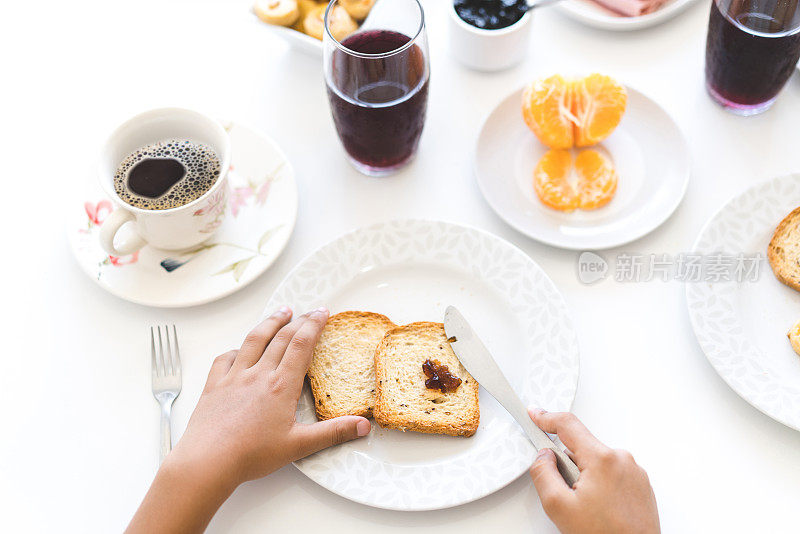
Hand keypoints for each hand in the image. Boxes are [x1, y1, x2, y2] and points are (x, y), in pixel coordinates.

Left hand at [170, 306, 370, 484]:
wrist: (208, 460)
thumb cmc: (251, 454)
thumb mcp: (299, 446)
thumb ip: (333, 433)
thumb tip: (363, 426)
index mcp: (281, 386)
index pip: (301, 345)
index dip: (314, 325)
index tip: (322, 313)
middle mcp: (258, 374)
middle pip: (281, 338)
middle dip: (298, 321)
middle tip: (310, 311)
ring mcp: (234, 376)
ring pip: (254, 340)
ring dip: (270, 323)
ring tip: (281, 312)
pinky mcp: (214, 385)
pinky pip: (225, 358)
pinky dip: (236, 349)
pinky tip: (239, 349)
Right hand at [529, 409, 659, 533]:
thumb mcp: (559, 506)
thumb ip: (544, 474)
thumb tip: (543, 457)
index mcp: (602, 459)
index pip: (568, 425)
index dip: (546, 418)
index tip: (535, 415)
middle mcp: (622, 459)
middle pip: (582, 447)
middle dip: (568, 463)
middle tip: (566, 492)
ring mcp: (634, 472)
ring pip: (597, 461)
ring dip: (585, 476)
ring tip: (588, 507)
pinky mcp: (640, 484)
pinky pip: (612, 473)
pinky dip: (601, 484)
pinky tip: (600, 508)